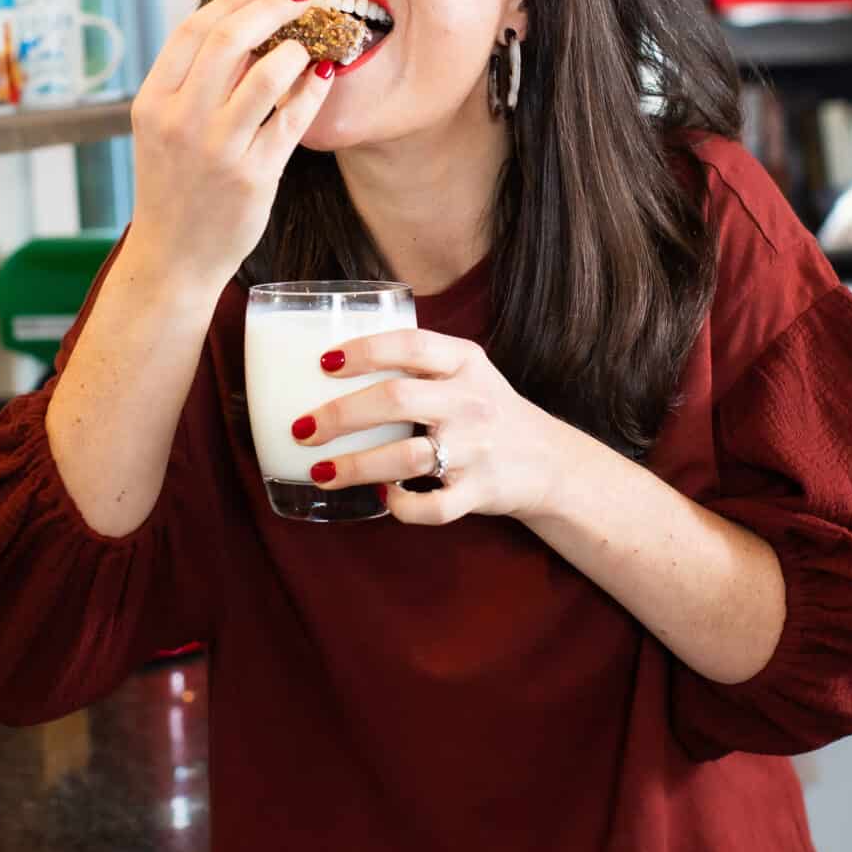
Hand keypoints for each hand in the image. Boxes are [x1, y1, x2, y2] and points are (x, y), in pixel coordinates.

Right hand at [127, 0, 333, 287]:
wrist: (173, 259)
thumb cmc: (173, 188)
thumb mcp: (161, 130)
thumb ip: (189, 84)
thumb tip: (244, 30)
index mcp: (152, 103)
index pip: (192, 31)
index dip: (231, 3)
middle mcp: (180, 121)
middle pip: (230, 40)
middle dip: (272, 9)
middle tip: (298, 1)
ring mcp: (218, 150)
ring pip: (268, 74)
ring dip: (296, 48)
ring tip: (308, 44)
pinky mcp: (254, 176)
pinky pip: (294, 117)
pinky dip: (314, 88)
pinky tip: (323, 74)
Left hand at [291, 329, 558, 524]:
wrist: (549, 460)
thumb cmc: (486, 410)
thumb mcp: (466, 371)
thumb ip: (417, 364)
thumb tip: (330, 363)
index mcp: (464, 362)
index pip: (410, 345)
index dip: (364, 351)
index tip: (324, 363)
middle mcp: (471, 401)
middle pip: (396, 400)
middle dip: (340, 415)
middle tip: (303, 428)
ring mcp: (477, 449)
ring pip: (406, 457)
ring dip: (355, 467)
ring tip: (320, 471)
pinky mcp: (480, 492)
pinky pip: (433, 507)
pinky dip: (401, 506)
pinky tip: (382, 499)